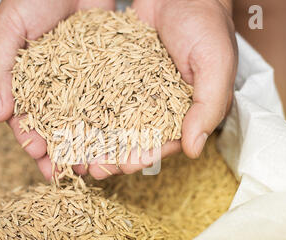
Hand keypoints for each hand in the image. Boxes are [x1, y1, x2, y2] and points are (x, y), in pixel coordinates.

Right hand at [0, 0, 114, 180]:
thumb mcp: (9, 29)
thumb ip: (0, 69)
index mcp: (28, 83)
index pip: (27, 119)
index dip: (31, 140)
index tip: (38, 157)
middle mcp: (56, 88)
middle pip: (57, 128)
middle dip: (60, 153)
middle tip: (66, 174)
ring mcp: (83, 83)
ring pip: (85, 121)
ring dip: (87, 146)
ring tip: (92, 166)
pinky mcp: (107, 74)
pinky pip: (110, 101)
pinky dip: (113, 122)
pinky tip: (117, 140)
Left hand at [86, 0, 237, 179]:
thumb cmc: (206, 24)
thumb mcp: (216, 64)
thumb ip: (208, 106)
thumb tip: (194, 150)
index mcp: (185, 111)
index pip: (163, 143)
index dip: (142, 158)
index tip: (122, 168)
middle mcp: (158, 105)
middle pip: (133, 139)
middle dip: (112, 156)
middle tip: (90, 169)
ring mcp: (136, 90)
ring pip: (113, 121)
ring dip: (95, 139)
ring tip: (74, 153)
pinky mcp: (118, 74)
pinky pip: (101, 94)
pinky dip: (87, 108)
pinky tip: (69, 120)